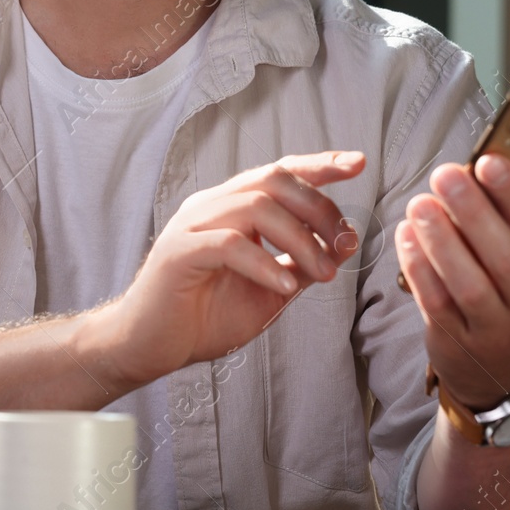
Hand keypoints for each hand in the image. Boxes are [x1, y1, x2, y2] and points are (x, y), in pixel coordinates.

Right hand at [92, 151, 365, 389]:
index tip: (358, 163)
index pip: (280, 172)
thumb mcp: (269, 290)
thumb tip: (344, 243)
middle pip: (273, 179)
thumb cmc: (204, 317)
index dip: (320, 164)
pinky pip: (230, 244)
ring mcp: (193, 225)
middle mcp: (212, 206)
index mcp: (232, 208)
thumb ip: (302, 264)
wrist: (150, 346)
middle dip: (319, 205)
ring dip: (300, 238)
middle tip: (343, 241)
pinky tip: (285, 283)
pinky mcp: (180, 252)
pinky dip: (265, 263)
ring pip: (255, 205)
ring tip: (323, 272)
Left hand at [395, 154, 509, 408]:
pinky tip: (407, 235)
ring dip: (440, 239)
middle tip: (445, 175)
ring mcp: (497, 331)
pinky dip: (418, 267)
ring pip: (467, 283)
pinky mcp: (458, 343)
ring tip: (421, 204)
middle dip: (472, 211)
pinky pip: (436, 302)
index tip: (489, 162)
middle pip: (505, 258)